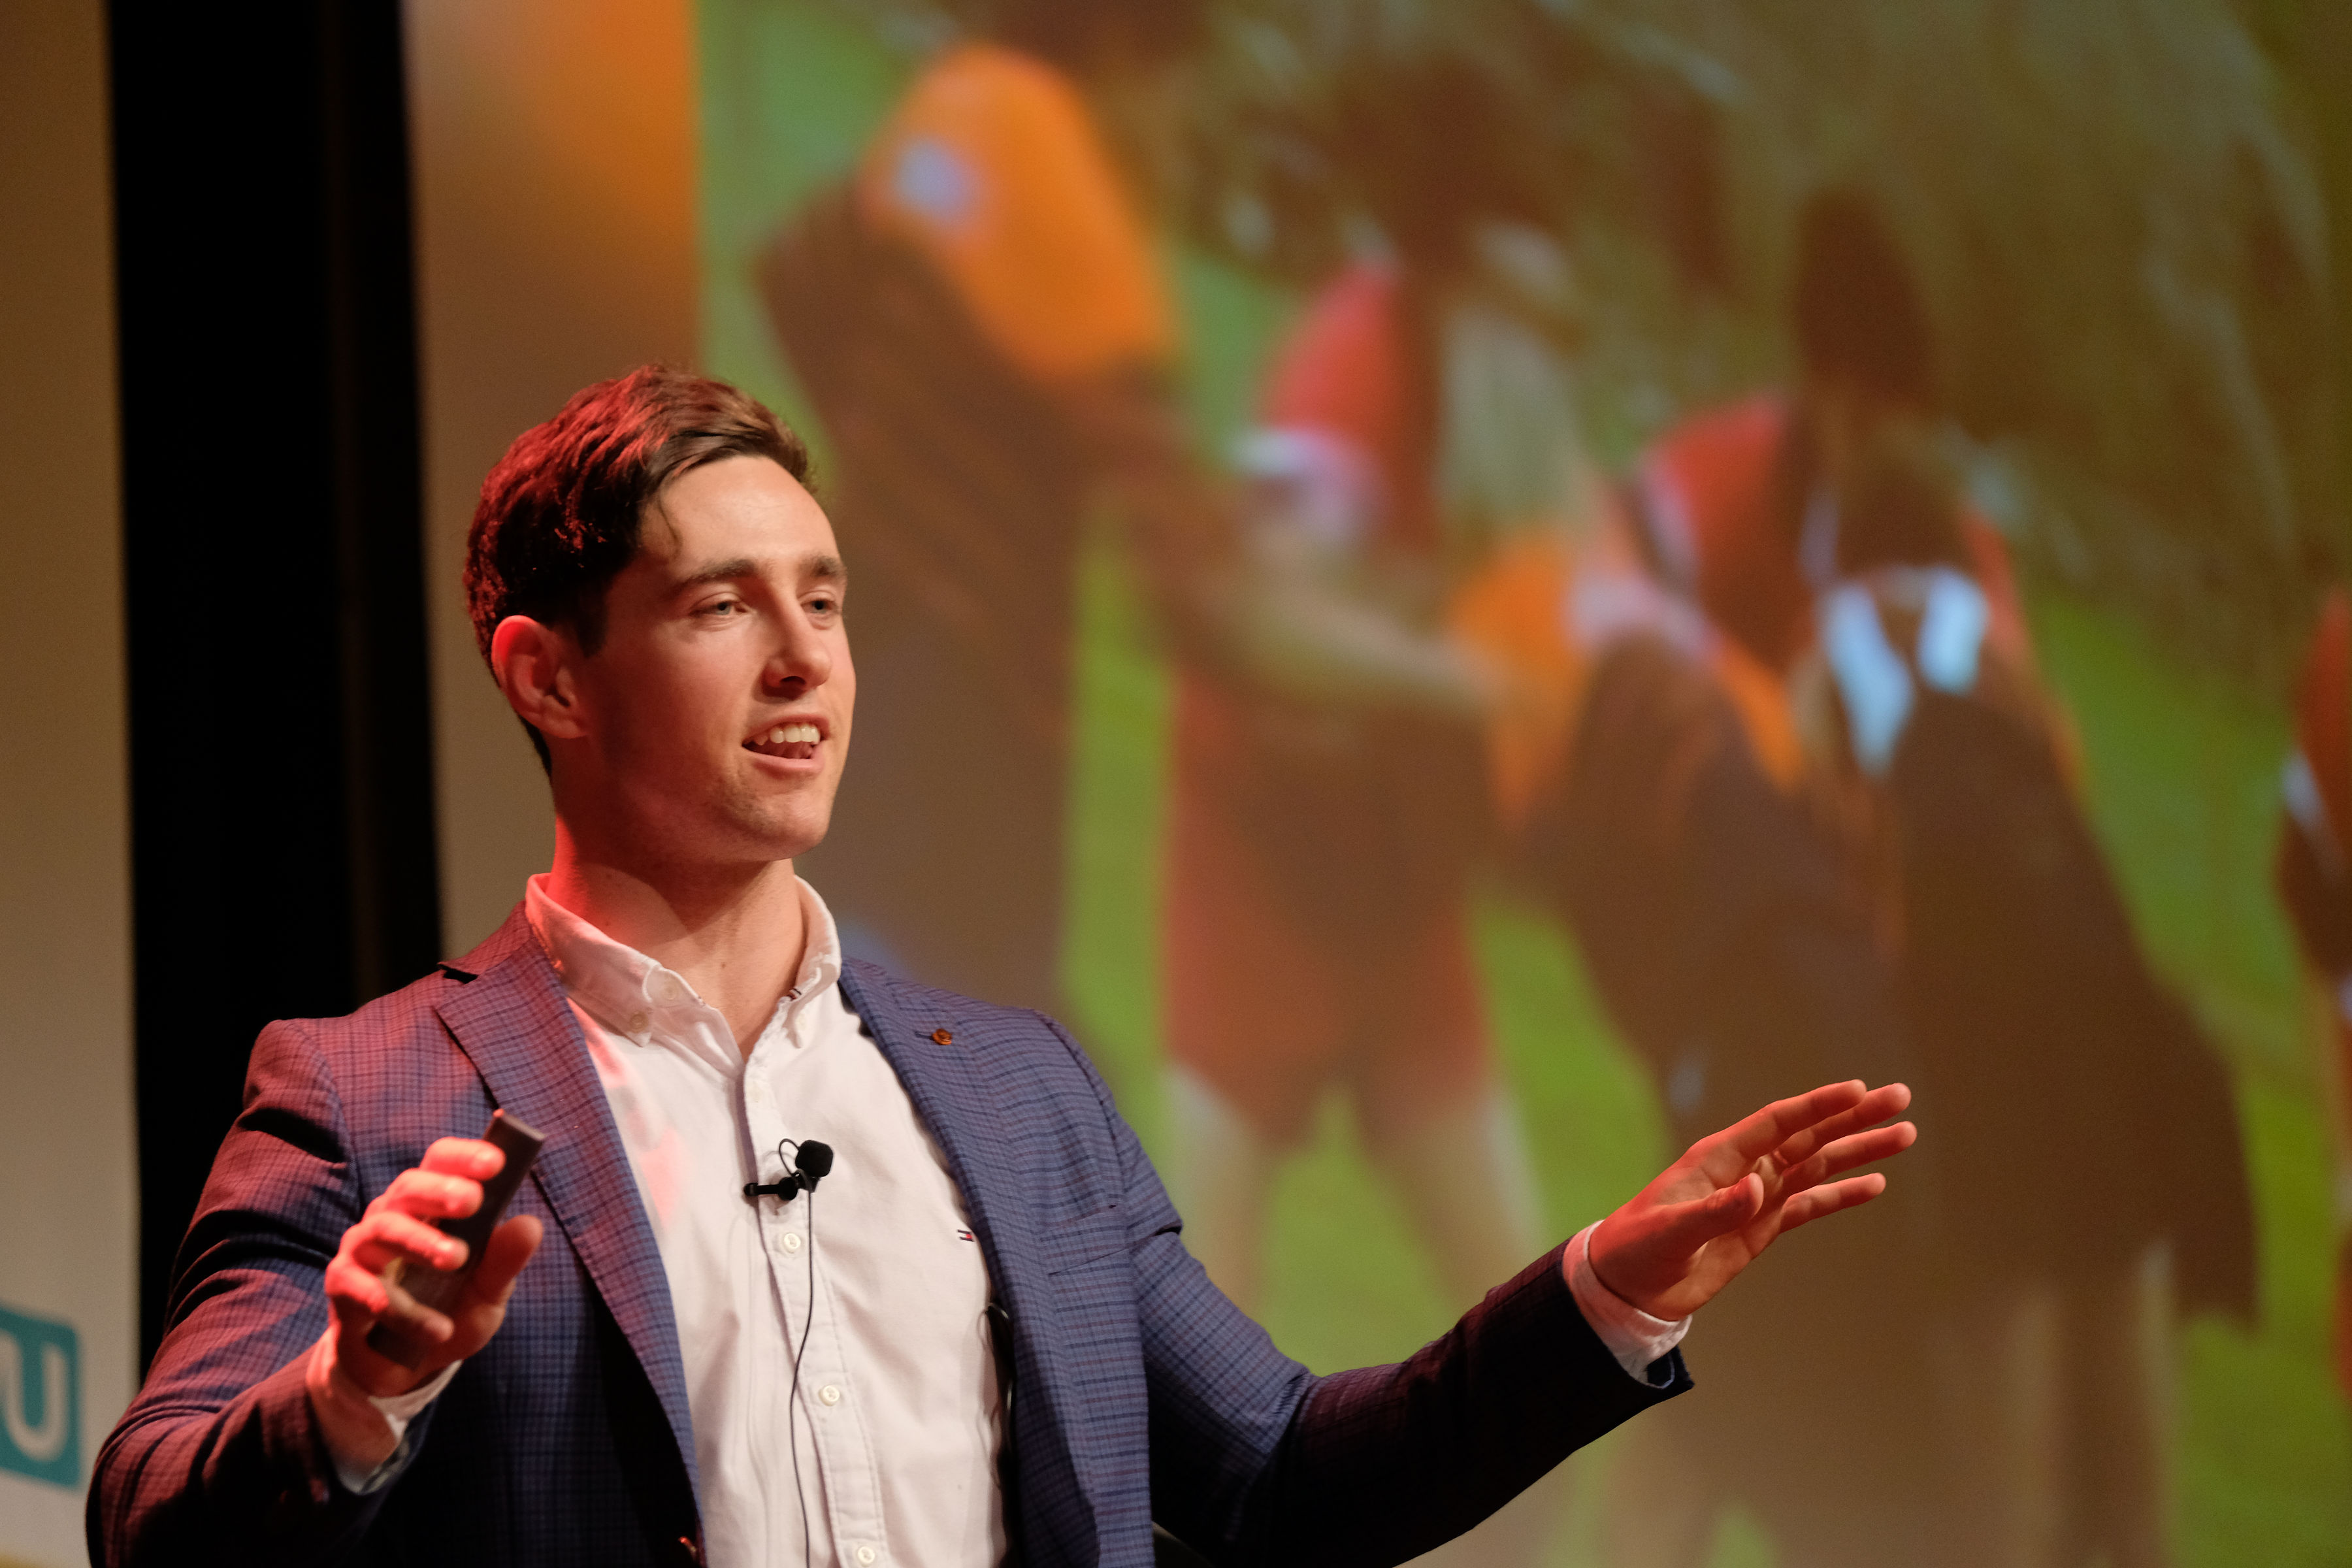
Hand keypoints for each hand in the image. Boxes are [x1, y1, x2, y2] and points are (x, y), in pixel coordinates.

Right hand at [320, 1138, 542, 1397]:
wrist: (404, 1367)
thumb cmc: (450, 1310)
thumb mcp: (487, 1291)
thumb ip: (504, 1260)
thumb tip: (531, 1225)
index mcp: (430, 1205)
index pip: (440, 1162)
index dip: (464, 1157)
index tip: (496, 1162)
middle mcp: (392, 1217)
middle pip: (407, 1187)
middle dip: (439, 1190)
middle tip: (471, 1201)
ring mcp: (362, 1249)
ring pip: (381, 1230)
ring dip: (419, 1242)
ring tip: (455, 1261)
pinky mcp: (342, 1286)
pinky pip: (363, 1289)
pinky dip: (403, 1310)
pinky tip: (437, 1329)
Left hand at [1588, 1080, 1914, 1320]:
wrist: (1626, 1286)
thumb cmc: (1637, 1249)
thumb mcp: (1672, 1230)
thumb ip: (1716, 1210)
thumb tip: (1760, 1187)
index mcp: (1720, 1158)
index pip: (1778, 1122)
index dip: (1818, 1106)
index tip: (1858, 1090)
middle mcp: (1744, 1170)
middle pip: (1809, 1136)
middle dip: (1854, 1118)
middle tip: (1900, 1099)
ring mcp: (1756, 1197)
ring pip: (1818, 1167)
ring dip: (1859, 1151)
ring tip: (1903, 1135)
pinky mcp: (1761, 1228)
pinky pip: (1809, 1204)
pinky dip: (1841, 1194)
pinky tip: (1874, 1183)